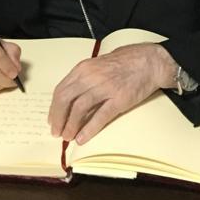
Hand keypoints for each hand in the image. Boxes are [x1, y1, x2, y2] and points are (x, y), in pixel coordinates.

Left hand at [49, 43, 176, 144]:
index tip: (52, 119)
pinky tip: (82, 138)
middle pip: (66, 100)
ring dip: (71, 126)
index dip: (54, 108)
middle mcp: (91, 77)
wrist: (148, 61)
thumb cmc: (123, 62)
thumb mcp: (97, 65)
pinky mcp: (119, 100)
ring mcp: (105, 88)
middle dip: (58, 118)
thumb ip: (83, 79)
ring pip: (79, 109)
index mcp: (84, 68)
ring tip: (67, 137)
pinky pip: (100, 117)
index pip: (61, 90)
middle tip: (56, 132)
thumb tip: (70, 99)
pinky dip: (89, 129)